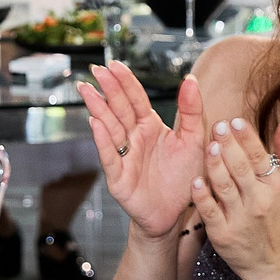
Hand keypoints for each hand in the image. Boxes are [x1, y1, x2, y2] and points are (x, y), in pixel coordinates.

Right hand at [78, 62, 207, 240]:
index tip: (115, 65)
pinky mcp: (118, 177)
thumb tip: (189, 78)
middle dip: (108, 89)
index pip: (136, 99)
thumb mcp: (193, 141)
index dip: (126, 82)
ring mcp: (123, 156)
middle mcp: (133, 138)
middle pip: (119, 109)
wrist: (175, 213)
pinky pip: (109, 156)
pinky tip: (95, 124)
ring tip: (87, 91)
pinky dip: (102, 141)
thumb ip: (191, 111)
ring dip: (98, 109)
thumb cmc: (182, 177)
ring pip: (109, 128)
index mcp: (149, 126)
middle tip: (97, 70)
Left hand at [191, 111, 279, 279]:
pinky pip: (210, 211)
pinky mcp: (222, 234)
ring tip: (208, 146)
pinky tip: (195, 181)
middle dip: (229, 146)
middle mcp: (259, 201)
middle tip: (218, 126)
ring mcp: (239, 218)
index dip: (248, 138)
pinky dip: (202, 196)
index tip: (236, 121)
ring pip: (225, 187)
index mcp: (274, 186)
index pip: (261, 157)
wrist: (271, 262)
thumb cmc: (278, 218)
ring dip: (215, 166)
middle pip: (241, 169)